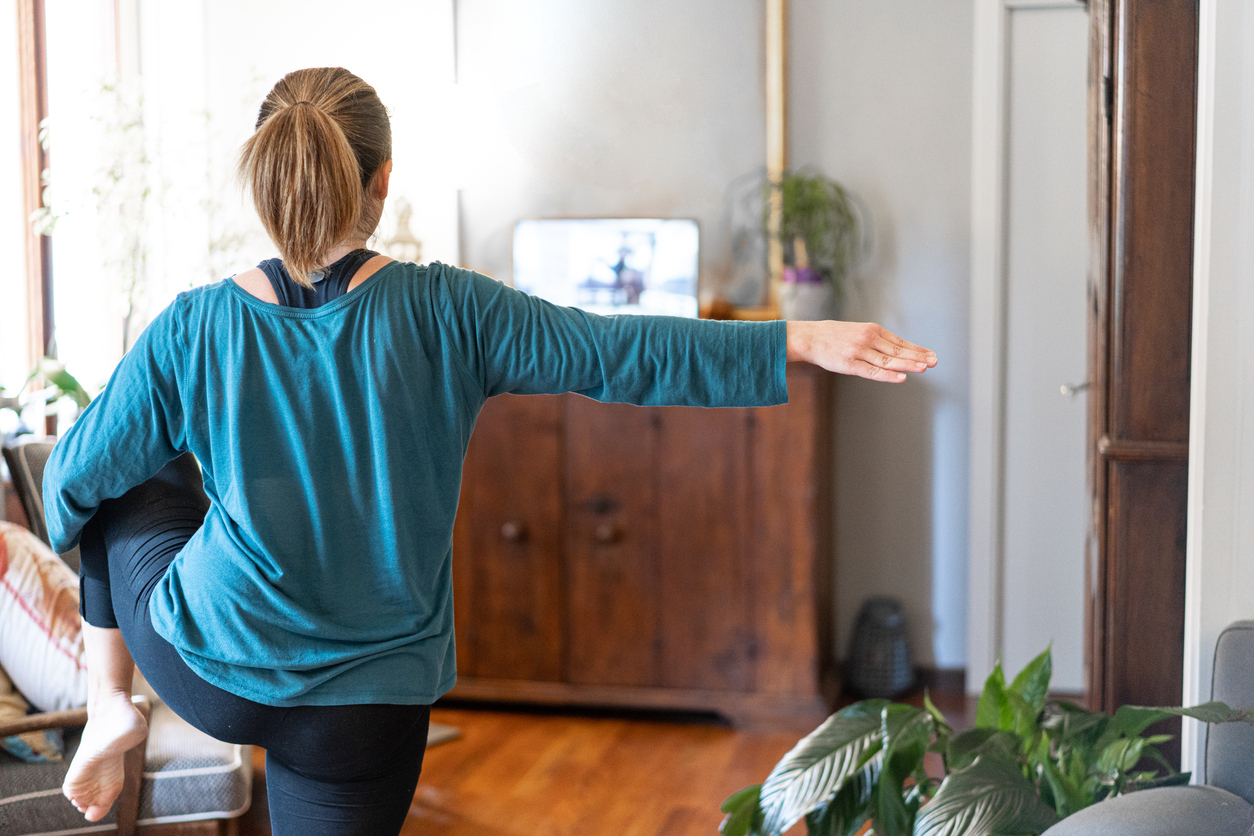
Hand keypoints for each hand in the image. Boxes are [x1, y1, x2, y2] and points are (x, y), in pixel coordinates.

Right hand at [786, 321, 936, 381]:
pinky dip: (888, 375)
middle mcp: (868, 339)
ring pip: (889, 360)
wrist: (810, 337)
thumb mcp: (857, 331)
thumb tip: (894, 349)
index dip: (916, 349)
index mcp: (872, 330)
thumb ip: (874, 339)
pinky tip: (901, 377)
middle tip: (934, 362)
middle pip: (898, 350)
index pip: (900, 342)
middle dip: (918, 356)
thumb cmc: (833, 336)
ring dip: (908, 364)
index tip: (931, 355)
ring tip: (924, 368)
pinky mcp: (849, 364)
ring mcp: (859, 352)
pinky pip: (872, 371)